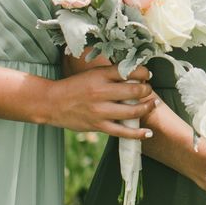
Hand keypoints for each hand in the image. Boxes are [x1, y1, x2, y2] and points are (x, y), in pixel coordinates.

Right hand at [35, 65, 155, 135]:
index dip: (144, 72)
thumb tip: (136, 74)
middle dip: (147, 89)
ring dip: (147, 108)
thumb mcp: (92, 74)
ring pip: (132, 111)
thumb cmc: (75, 86)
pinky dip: (137, 133)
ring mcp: (100, 111)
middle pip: (134, 90)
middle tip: (149, 89)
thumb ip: (112, 74)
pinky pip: (122, 132)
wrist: (52, 102)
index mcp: (100, 75)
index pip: (129, 71)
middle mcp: (101, 92)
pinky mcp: (98, 126)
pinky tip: (147, 132)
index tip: (148, 74)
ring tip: (153, 104)